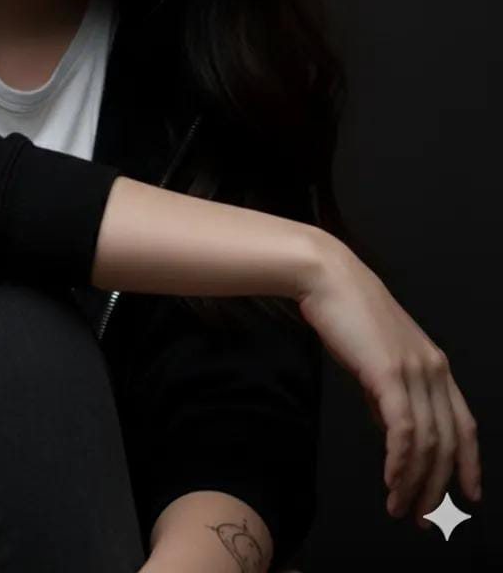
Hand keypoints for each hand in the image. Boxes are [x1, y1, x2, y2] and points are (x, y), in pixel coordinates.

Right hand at [298, 234, 481, 526]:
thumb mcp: (377, 358)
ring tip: (401, 508)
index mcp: (435, 365)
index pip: (464, 425)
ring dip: (415, 483)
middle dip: (438, 487)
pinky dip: (399, 462)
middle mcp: (433, 370)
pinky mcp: (389, 374)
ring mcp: (414, 371)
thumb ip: (389, 394)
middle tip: (425, 519)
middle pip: (448, 443)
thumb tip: (392, 431)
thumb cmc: (347, 313)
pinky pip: (403, 430)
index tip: (468, 496)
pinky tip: (390, 481)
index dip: (469, 464)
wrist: (328, 279)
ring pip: (427, 443)